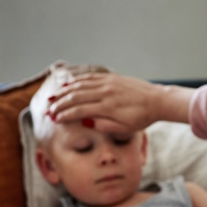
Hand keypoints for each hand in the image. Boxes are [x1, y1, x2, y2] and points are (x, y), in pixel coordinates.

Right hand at [47, 72, 175, 132]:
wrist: (158, 101)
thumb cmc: (142, 118)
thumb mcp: (124, 128)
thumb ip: (104, 126)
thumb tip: (85, 122)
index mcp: (108, 107)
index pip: (80, 110)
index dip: (65, 115)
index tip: (54, 119)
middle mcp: (106, 93)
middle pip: (76, 96)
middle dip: (60, 103)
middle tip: (48, 110)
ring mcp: (109, 83)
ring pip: (81, 85)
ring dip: (64, 91)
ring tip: (52, 97)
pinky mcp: (112, 77)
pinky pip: (90, 77)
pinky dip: (77, 81)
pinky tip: (68, 84)